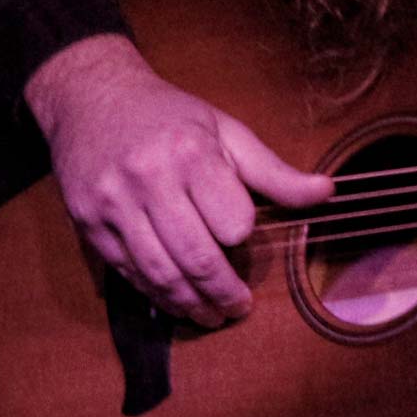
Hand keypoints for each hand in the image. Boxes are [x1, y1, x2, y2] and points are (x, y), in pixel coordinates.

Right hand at [25, 34, 331, 326]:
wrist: (92, 99)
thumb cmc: (171, 117)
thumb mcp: (227, 132)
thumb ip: (274, 172)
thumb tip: (328, 193)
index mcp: (191, 152)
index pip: (231, 221)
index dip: (241, 236)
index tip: (244, 241)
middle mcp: (149, 178)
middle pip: (196, 257)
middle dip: (223, 293)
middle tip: (238, 309)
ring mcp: (114, 204)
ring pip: (159, 273)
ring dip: (189, 305)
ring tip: (210, 317)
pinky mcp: (88, 223)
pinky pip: (127, 272)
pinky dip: (154, 294)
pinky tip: (174, 300)